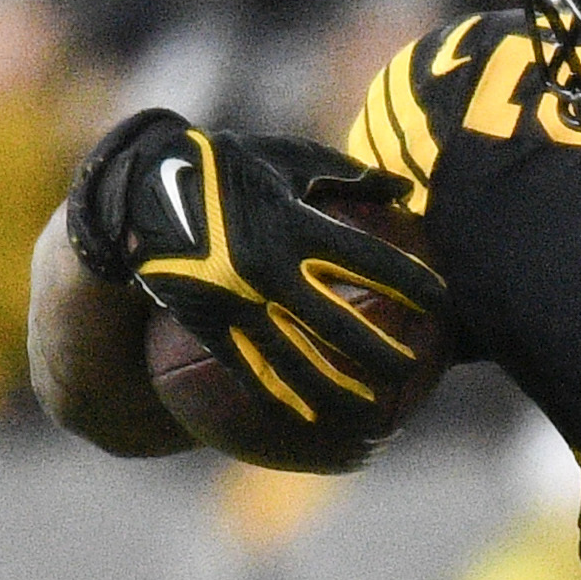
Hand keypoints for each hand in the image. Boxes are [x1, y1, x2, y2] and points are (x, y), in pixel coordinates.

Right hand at [64, 108, 443, 423]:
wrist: (136, 195)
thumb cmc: (220, 168)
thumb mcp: (281, 159)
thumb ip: (342, 175)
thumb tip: (400, 189)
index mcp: (292, 224)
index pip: (368, 261)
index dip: (411, 283)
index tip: (444, 304)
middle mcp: (268, 269)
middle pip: (340, 324)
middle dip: (382, 353)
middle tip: (415, 372)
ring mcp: (237, 303)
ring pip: (298, 361)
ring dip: (341, 393)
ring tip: (376, 417)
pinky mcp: (210, 325)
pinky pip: (252, 370)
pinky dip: (287, 398)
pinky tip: (315, 420)